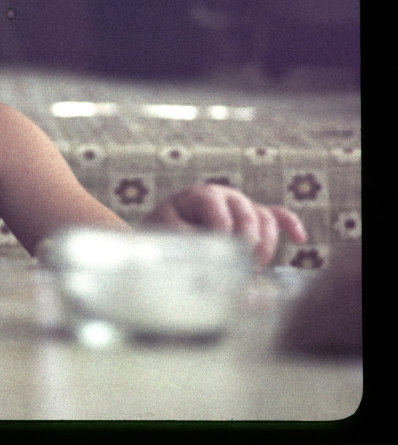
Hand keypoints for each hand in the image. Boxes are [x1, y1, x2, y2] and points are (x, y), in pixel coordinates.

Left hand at [144, 183, 306, 266]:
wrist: (164, 230)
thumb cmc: (163, 231)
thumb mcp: (165, 232)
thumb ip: (183, 241)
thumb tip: (208, 257)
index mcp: (201, 195)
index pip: (220, 209)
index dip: (223, 232)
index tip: (221, 255)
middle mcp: (226, 196)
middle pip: (249, 214)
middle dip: (248, 242)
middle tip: (242, 267)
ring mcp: (242, 206)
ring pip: (266, 218)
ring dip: (265, 244)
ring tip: (253, 268)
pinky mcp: (253, 218)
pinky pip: (278, 216)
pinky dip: (290, 225)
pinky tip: (299, 238)